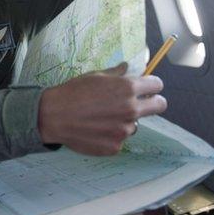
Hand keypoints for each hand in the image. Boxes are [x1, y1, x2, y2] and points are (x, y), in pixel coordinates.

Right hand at [38, 63, 166, 155]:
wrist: (54, 116)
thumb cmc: (73, 92)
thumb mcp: (95, 76)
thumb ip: (116, 73)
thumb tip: (127, 68)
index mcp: (127, 88)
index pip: (157, 85)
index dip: (152, 85)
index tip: (148, 88)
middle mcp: (131, 109)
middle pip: (159, 106)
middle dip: (154, 102)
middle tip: (142, 103)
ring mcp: (124, 130)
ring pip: (135, 124)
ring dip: (125, 121)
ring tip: (103, 118)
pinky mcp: (116, 146)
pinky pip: (120, 139)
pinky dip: (111, 135)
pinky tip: (95, 130)